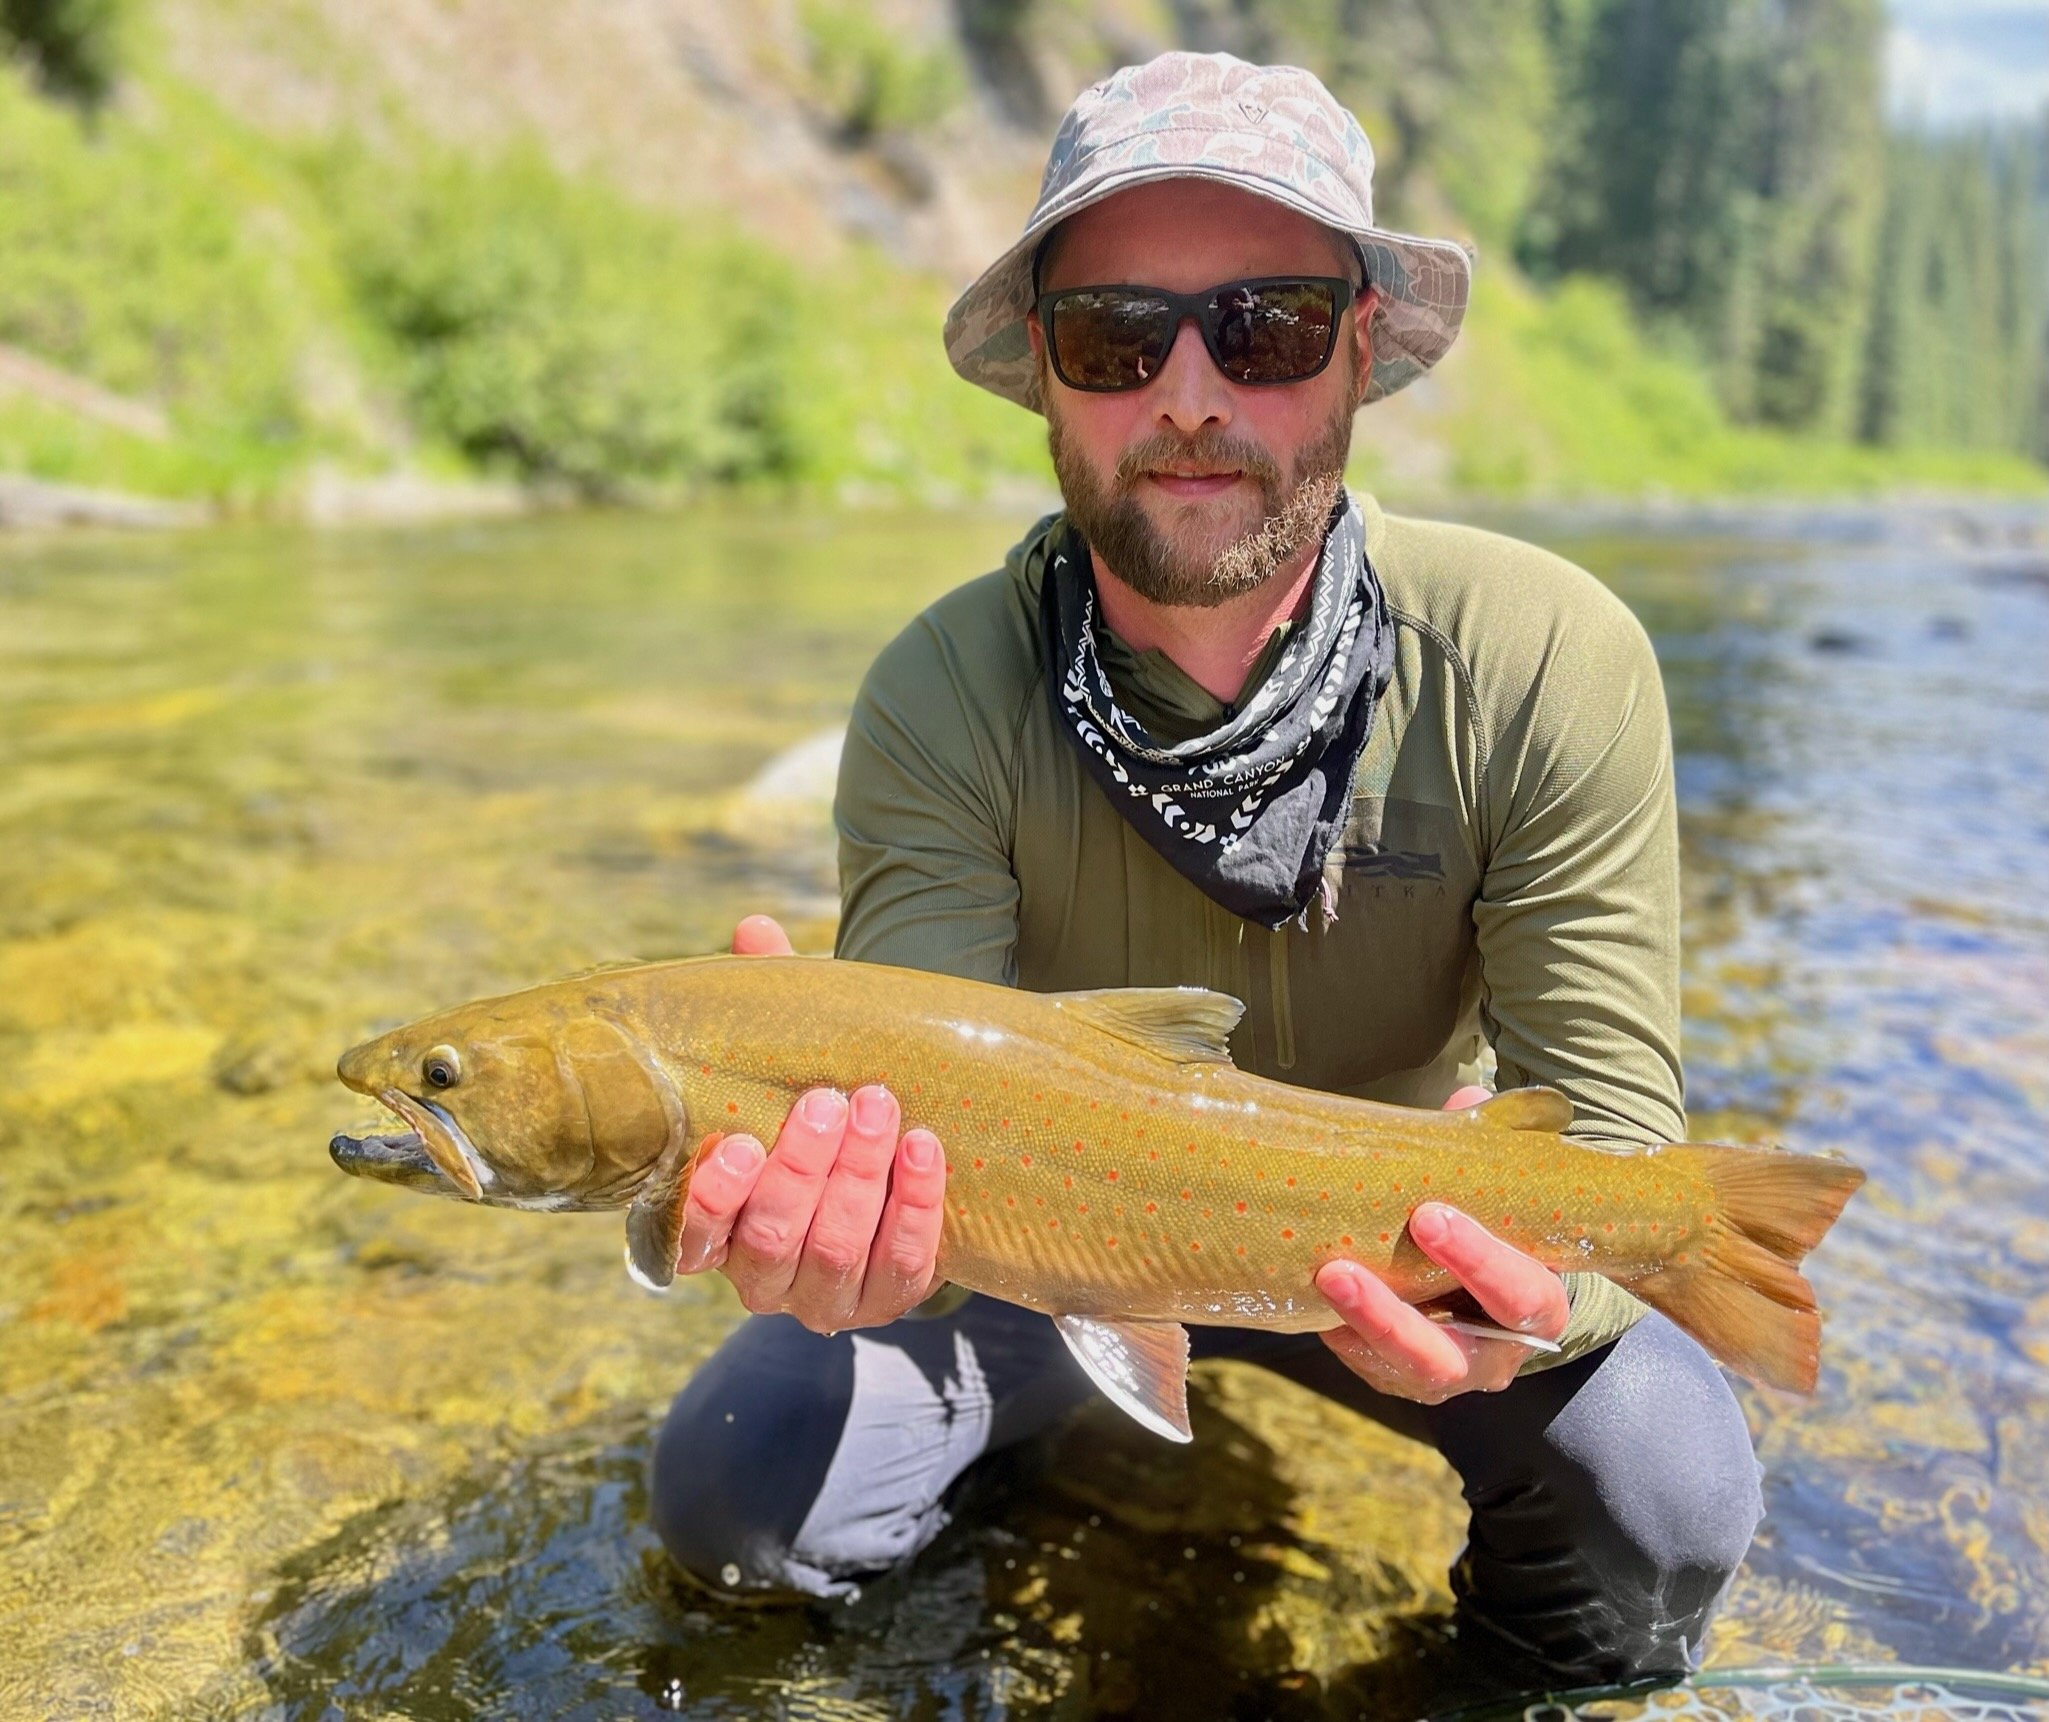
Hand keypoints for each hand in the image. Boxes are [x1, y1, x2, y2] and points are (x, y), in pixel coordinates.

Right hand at [669, 916, 948, 1332]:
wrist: (894, 1168)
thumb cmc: (819, 1109)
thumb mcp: (789, 1061)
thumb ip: (768, 1003)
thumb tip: (754, 929)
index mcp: (719, 1227)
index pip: (693, 1235)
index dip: (712, 1199)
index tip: (737, 1143)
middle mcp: (763, 1275)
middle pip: (774, 1235)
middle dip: (803, 1167)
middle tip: (831, 1099)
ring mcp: (827, 1296)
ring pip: (835, 1251)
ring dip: (860, 1176)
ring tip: (880, 1106)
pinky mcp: (889, 1299)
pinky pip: (904, 1265)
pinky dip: (915, 1205)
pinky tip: (926, 1149)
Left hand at [1313, 1086, 1570, 1403]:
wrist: (1487, 1286)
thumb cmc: (1493, 1225)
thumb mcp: (1497, 1192)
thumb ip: (1483, 1151)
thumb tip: (1464, 1099)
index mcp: (1536, 1304)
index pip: (1524, 1295)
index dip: (1480, 1261)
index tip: (1428, 1214)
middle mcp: (1498, 1352)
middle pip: (1459, 1353)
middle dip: (1399, 1315)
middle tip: (1344, 1268)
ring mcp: (1452, 1374)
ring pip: (1412, 1371)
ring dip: (1361, 1326)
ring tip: (1322, 1279)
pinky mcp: (1405, 1379)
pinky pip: (1373, 1369)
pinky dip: (1343, 1337)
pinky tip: (1310, 1300)